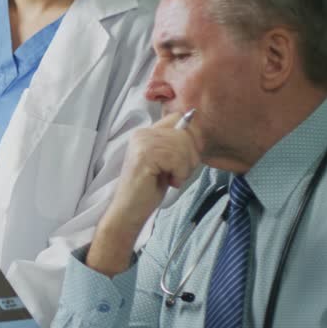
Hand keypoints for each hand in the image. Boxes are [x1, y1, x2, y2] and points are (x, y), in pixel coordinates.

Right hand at [88, 112, 201, 275]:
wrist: (130, 210)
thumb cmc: (149, 189)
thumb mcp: (165, 160)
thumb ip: (175, 144)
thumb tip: (196, 129)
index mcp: (145, 132)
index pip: (178, 118)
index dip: (189, 136)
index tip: (185, 157)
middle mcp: (141, 134)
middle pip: (184, 133)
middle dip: (190, 156)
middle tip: (178, 173)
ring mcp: (141, 143)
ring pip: (183, 146)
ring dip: (185, 167)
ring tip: (173, 178)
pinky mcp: (144, 156)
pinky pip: (177, 159)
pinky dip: (180, 174)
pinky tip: (170, 182)